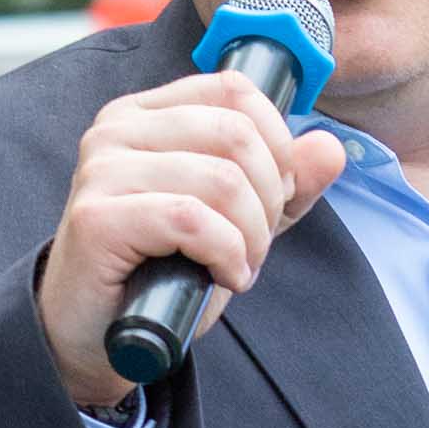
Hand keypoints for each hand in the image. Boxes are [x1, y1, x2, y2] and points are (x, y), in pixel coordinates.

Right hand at [37, 70, 348, 409]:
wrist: (98, 337)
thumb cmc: (160, 273)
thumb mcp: (235, 222)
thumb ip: (283, 184)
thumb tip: (331, 148)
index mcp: (146, 114)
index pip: (234, 91)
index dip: (277, 143)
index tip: (276, 196)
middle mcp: (116, 130)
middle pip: (236, 134)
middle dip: (269, 199)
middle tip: (256, 246)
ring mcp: (101, 170)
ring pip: (220, 179)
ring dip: (250, 237)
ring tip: (238, 267)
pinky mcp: (97, 217)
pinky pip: (191, 219)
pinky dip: (225, 254)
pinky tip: (221, 278)